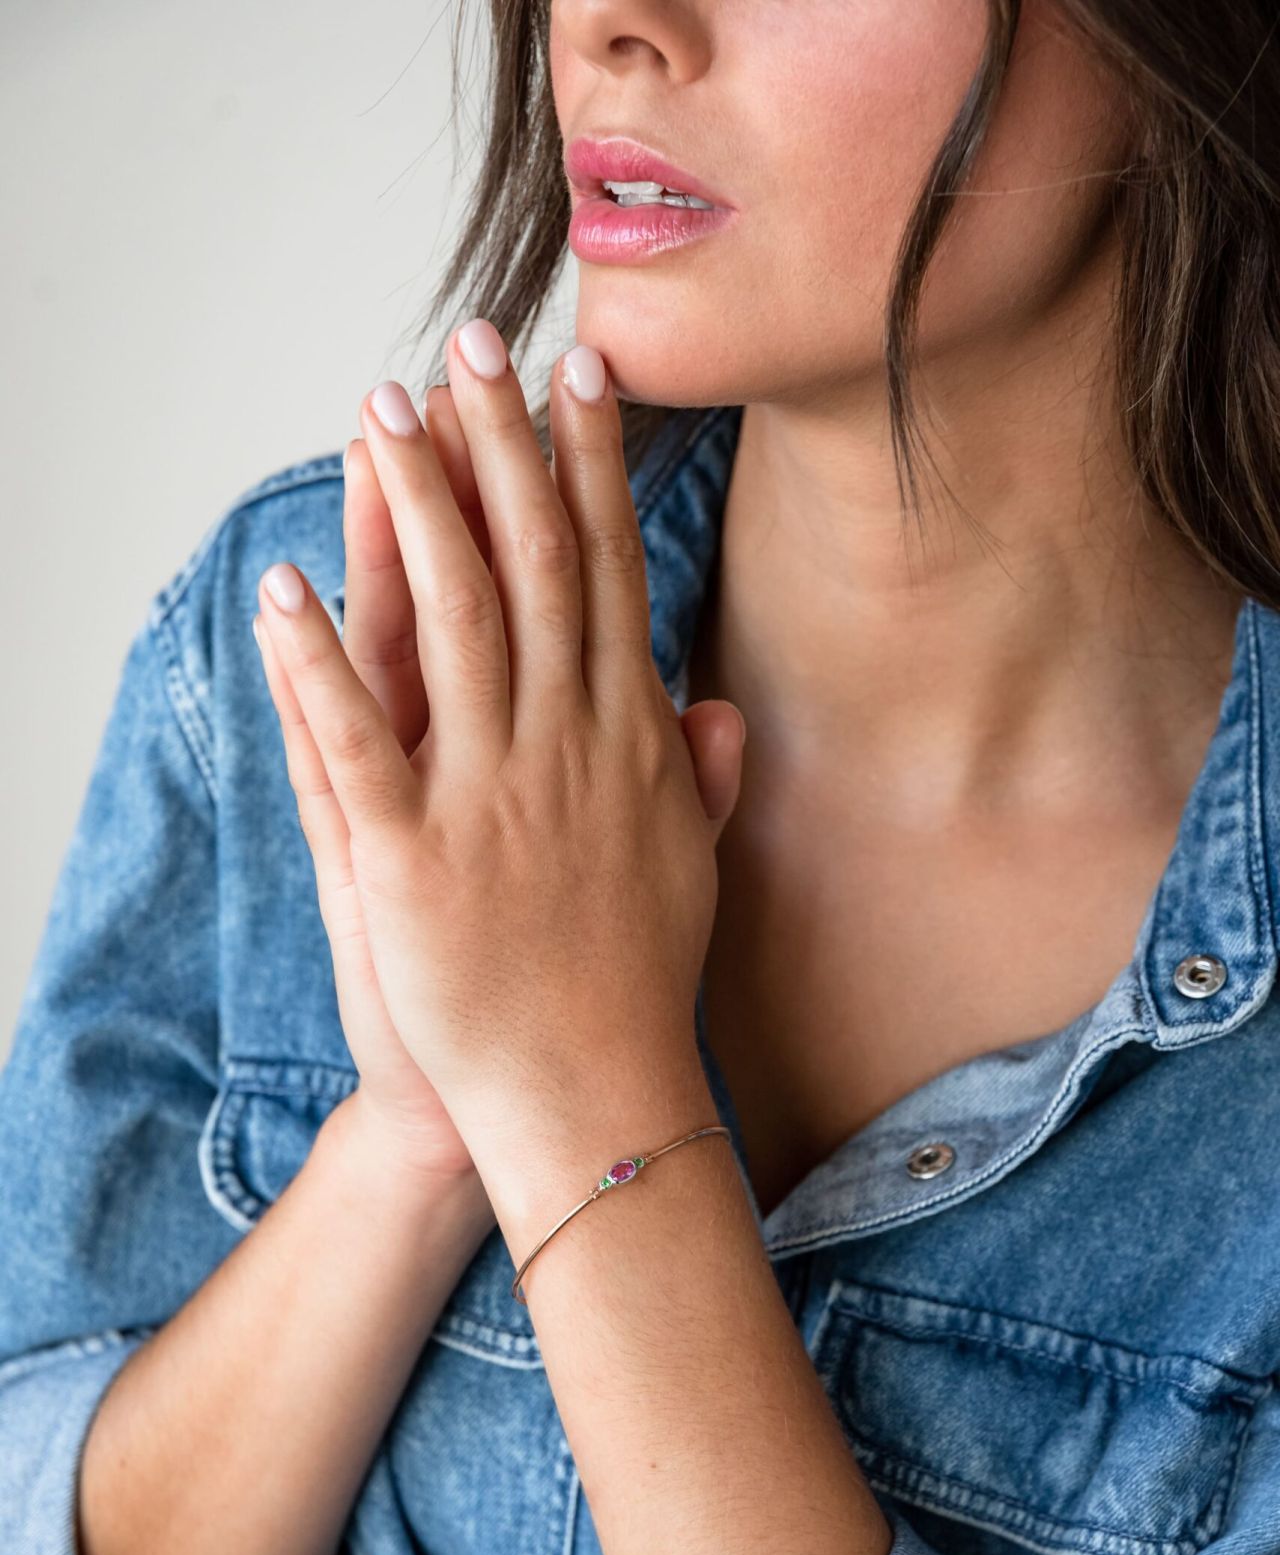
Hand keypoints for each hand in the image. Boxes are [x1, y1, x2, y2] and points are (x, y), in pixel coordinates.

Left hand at [254, 320, 745, 1171]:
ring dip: (416, 506)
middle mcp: (567, 747)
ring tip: (380, 412)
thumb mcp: (690, 869)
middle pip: (533, 566)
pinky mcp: (413, 857)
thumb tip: (715, 707)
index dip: (589, 468)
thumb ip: (699, 776)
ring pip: (453, 620)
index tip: (577, 377)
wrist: (592, 1096)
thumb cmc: (637, 985)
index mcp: (629, 741)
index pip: (608, 574)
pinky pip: (360, 738)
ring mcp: (491, 797)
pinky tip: (287, 582)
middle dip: (502, 445)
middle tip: (473, 344)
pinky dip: (318, 659)